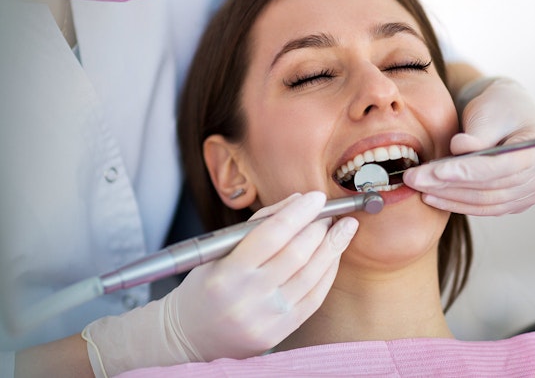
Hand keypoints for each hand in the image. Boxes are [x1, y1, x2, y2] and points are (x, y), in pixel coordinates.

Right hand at [82, 191, 357, 375]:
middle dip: (319, 228)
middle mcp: (247, 298)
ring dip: (332, 248)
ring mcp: (266, 319)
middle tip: (331, 212)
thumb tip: (296, 201)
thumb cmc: (203, 288)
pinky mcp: (280, 333)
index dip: (298, 213)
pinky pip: (314, 298)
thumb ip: (256, 224)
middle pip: (296, 255)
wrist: (191, 336)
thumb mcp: (216, 252)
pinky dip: (328, 273)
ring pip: (311, 276)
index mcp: (226, 274)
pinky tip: (333, 255)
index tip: (316, 197)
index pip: (271, 235)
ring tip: (343, 229)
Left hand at [405, 77, 534, 215]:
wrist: (508, 112)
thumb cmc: (500, 107)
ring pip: (485, 202)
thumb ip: (477, 134)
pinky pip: (485, 208)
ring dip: (448, 198)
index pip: (501, 167)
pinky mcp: (514, 201)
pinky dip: (458, 204)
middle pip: (490, 188)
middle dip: (447, 185)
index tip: (435, 171)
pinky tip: (433, 197)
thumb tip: (459, 148)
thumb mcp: (490, 111)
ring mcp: (530, 192)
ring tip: (418, 188)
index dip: (467, 171)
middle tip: (413, 179)